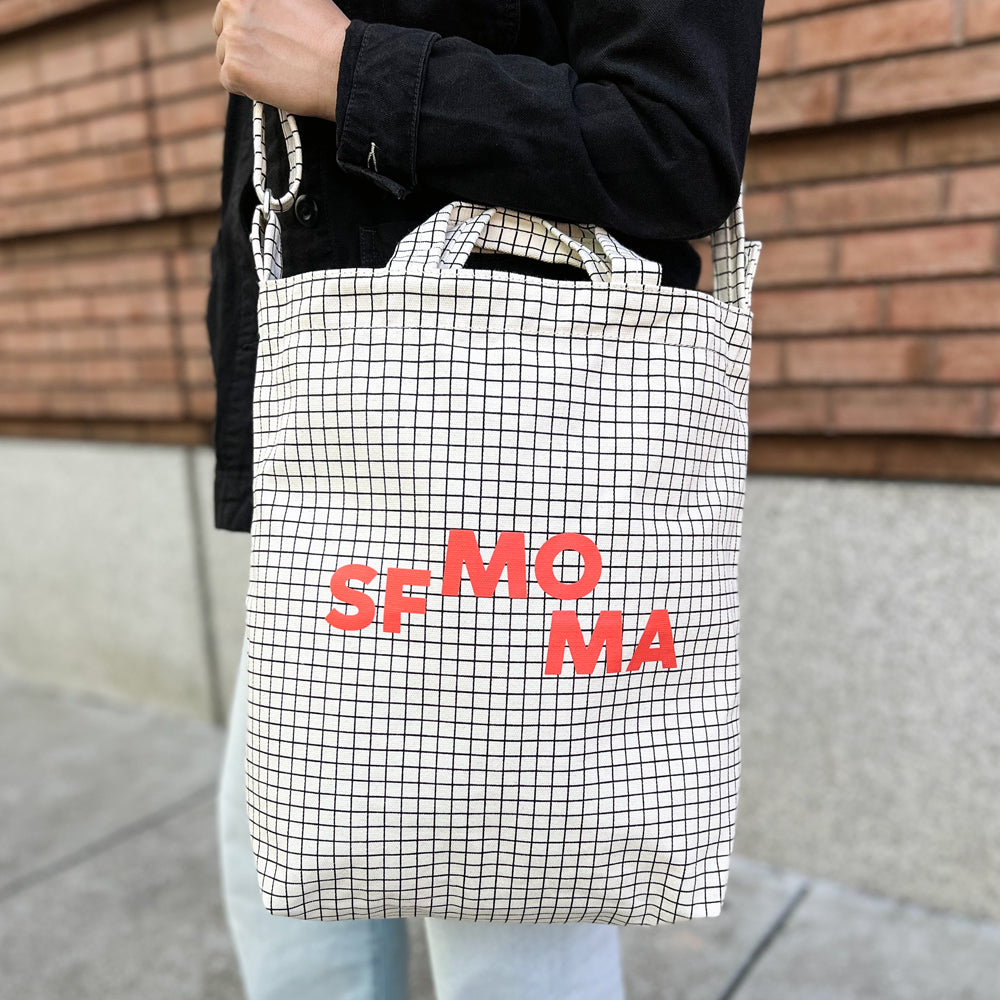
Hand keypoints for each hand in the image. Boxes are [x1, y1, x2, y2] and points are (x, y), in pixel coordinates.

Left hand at [212, 0, 350, 120]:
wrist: (340, 68)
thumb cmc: (328, 34)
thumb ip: (270, 2)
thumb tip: (264, 8)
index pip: (232, 7)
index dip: (249, 25)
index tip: (266, 38)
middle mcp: (233, 4)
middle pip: (223, 30)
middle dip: (242, 45)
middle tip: (272, 57)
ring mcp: (232, 37)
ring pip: (225, 56)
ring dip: (245, 66)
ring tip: (276, 71)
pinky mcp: (235, 68)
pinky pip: (229, 80)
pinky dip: (247, 87)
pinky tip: (271, 84)